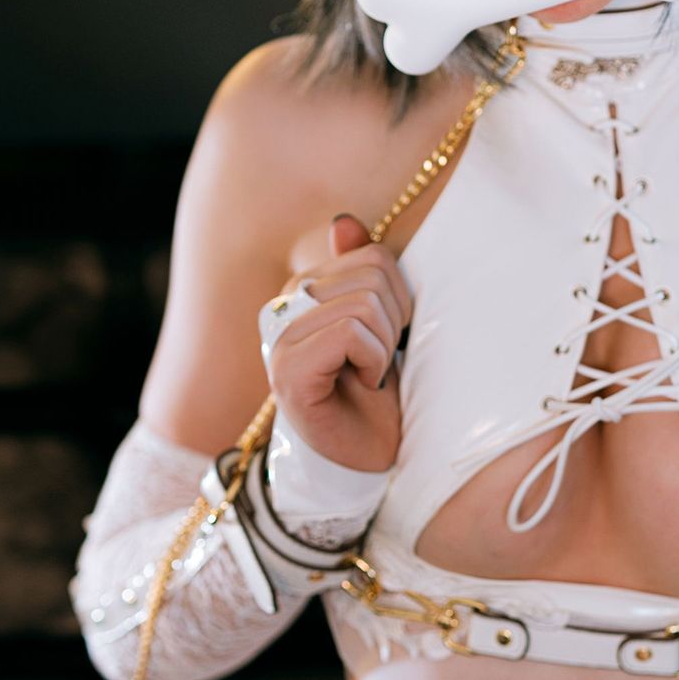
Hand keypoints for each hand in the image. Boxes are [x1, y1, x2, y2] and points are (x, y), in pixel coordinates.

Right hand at [267, 214, 411, 473]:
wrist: (364, 457)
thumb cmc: (374, 391)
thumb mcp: (380, 322)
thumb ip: (363, 271)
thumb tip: (344, 222)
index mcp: (303, 287)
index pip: (372, 255)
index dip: (399, 297)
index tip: (386, 337)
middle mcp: (282, 306)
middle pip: (372, 274)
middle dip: (394, 321)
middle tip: (379, 359)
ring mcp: (279, 337)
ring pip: (364, 303)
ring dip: (384, 346)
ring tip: (369, 372)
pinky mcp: (287, 367)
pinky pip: (351, 332)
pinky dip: (374, 361)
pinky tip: (364, 384)